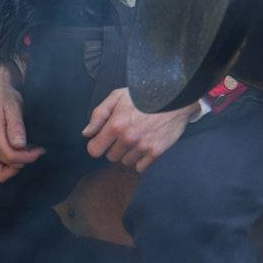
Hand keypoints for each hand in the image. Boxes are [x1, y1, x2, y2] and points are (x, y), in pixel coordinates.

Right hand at [0, 62, 44, 183]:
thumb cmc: (5, 98)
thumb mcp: (14, 106)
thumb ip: (16, 126)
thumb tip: (19, 145)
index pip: (12, 156)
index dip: (29, 157)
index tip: (40, 149)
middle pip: (11, 164)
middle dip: (26, 158)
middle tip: (35, 146)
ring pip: (5, 169)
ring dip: (18, 161)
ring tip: (26, 148)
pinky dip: (9, 167)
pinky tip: (18, 154)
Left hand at [83, 87, 197, 171]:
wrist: (175, 97)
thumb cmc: (144, 94)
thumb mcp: (117, 96)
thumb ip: (99, 115)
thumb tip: (87, 133)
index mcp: (115, 125)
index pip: (94, 150)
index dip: (97, 145)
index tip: (103, 139)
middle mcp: (128, 139)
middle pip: (110, 157)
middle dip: (114, 147)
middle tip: (124, 134)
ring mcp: (142, 147)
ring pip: (125, 162)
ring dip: (128, 153)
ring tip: (136, 138)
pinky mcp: (156, 152)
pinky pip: (140, 167)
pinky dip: (141, 160)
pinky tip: (144, 146)